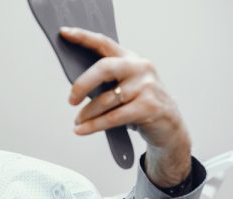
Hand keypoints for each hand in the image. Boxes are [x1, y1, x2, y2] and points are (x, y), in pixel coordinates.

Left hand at [60, 26, 190, 186]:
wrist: (170, 126)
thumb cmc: (140, 104)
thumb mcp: (125, 86)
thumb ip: (106, 81)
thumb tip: (75, 88)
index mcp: (130, 59)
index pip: (104, 43)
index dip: (83, 37)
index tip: (64, 33)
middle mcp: (140, 68)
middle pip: (104, 68)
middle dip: (82, 84)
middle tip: (71, 100)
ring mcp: (146, 86)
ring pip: (106, 99)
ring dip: (87, 113)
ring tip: (77, 122)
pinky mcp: (148, 107)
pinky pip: (113, 117)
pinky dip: (94, 125)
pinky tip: (81, 130)